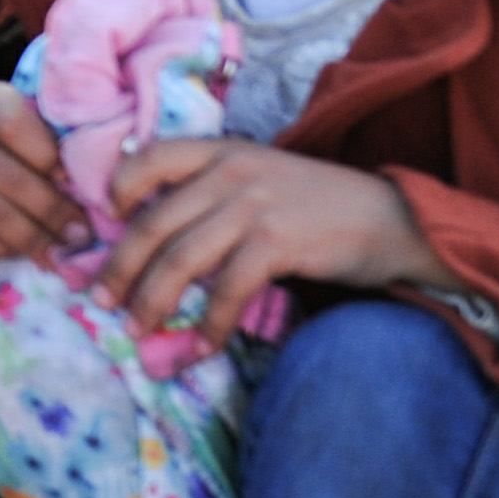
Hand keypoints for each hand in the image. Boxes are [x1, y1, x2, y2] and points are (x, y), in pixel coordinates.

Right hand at [0, 76, 83, 259]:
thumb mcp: (0, 119)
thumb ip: (37, 135)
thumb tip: (85, 185)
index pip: (13, 122)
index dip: (50, 157)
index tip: (77, 184)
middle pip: (7, 174)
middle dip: (52, 211)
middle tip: (81, 234)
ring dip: (33, 238)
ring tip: (61, 251)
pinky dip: (1, 248)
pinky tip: (22, 252)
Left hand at [98, 139, 453, 351]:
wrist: (396, 220)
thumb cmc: (322, 206)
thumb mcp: (263, 178)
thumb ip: (215, 193)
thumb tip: (160, 237)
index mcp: (223, 151)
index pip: (151, 158)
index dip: (119, 189)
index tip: (104, 223)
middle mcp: (232, 172)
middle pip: (155, 223)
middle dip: (121, 267)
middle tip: (102, 301)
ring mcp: (254, 205)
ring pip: (181, 259)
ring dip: (153, 300)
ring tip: (139, 329)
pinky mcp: (278, 241)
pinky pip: (227, 290)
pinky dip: (209, 324)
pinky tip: (200, 346)